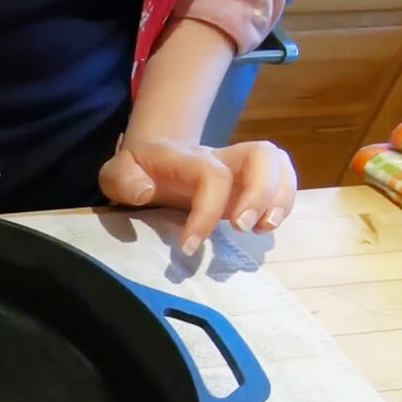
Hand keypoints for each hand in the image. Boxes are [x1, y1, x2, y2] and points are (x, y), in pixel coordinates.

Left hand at [99, 138, 296, 255]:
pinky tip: (264, 228)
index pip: (213, 175)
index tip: (189, 246)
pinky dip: (284, 205)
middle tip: (242, 229)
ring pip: (279, 164)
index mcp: (188, 158)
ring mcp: (240, 169)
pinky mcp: (250, 184)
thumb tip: (144, 193)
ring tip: (262, 230)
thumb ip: (122, 181)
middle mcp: (222, 158)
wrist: (153, 155)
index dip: (207, 212)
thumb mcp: (117, 173)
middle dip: (261, 194)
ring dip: (281, 199)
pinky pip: (282, 182)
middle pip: (262, 155)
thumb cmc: (137, 169)